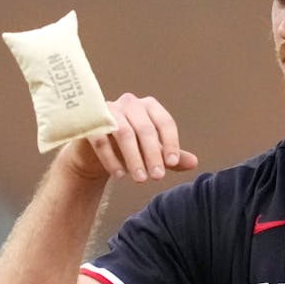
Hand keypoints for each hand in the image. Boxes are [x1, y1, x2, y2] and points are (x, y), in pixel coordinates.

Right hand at [62, 92, 199, 182]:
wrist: (95, 154)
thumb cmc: (129, 150)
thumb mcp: (153, 154)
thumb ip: (172, 157)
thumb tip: (194, 163)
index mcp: (149, 107)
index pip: (165, 122)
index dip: (170, 143)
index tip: (172, 164)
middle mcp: (130, 103)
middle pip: (145, 129)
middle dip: (152, 155)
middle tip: (157, 178)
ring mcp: (108, 110)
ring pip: (124, 133)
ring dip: (134, 159)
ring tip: (140, 180)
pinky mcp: (89, 122)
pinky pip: (101, 140)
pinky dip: (111, 159)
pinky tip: (119, 175)